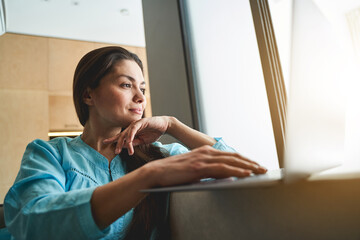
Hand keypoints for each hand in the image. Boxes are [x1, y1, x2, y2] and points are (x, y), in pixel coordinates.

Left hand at [104, 116, 170, 154]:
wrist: (164, 126)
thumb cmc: (153, 132)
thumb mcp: (143, 141)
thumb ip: (134, 143)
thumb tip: (125, 147)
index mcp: (132, 132)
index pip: (121, 136)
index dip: (113, 139)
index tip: (105, 142)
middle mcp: (132, 127)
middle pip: (122, 135)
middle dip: (118, 143)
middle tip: (115, 152)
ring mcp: (136, 124)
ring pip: (127, 133)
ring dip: (124, 142)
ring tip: (120, 149)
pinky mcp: (141, 122)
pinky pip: (134, 129)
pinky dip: (130, 135)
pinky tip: (129, 141)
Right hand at [143, 145, 267, 186]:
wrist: (157, 172)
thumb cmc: (174, 172)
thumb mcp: (194, 168)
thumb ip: (207, 169)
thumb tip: (222, 176)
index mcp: (206, 151)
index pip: (230, 155)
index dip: (244, 160)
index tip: (255, 165)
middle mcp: (206, 152)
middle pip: (234, 156)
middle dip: (251, 162)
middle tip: (264, 169)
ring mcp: (203, 159)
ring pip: (231, 161)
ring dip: (248, 166)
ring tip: (261, 171)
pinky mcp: (199, 167)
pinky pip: (222, 169)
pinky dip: (236, 171)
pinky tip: (246, 174)